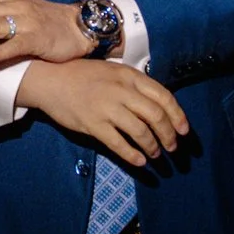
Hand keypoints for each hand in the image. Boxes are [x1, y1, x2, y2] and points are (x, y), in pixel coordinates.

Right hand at [14, 58, 186, 167]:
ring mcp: (106, 108)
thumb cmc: (82, 75)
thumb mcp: (113, 71)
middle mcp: (121, 91)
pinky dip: (132, 155)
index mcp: (129, 76)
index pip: (163, 96)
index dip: (178, 116)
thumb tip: (158, 106)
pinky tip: (140, 162)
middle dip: (169, 135)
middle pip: (156, 116)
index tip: (184, 131)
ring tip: (156, 155)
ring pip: (140, 132)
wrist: (50, 79)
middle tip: (172, 148)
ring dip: (153, 147)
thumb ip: (134, 85)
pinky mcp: (92, 124)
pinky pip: (118, 144)